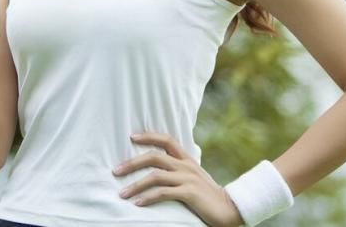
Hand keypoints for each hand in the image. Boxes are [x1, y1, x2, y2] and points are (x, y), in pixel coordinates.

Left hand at [113, 132, 243, 226]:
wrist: (229, 208)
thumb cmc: (206, 194)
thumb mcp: (192, 176)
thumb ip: (177, 169)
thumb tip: (156, 167)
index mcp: (187, 159)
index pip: (166, 139)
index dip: (148, 136)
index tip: (131, 137)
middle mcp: (186, 165)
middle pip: (154, 157)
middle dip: (132, 163)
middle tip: (116, 170)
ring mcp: (188, 178)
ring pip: (155, 176)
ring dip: (135, 185)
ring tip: (122, 193)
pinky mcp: (190, 193)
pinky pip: (163, 193)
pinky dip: (148, 198)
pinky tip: (138, 203)